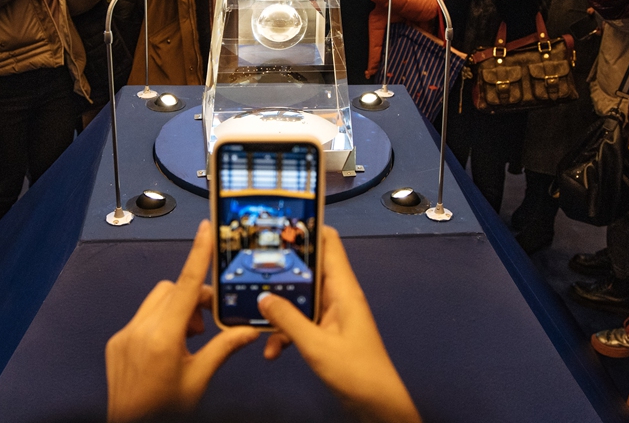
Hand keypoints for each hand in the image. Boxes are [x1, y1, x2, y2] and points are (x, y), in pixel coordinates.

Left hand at [106, 220, 258, 421]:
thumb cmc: (164, 413)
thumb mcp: (199, 380)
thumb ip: (223, 349)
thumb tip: (248, 330)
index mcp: (163, 338)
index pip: (187, 285)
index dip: (198, 254)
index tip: (205, 230)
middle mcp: (139, 331)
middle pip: (172, 290)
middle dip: (193, 298)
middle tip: (206, 324)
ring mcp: (124, 336)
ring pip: (156, 301)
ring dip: (177, 310)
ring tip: (189, 339)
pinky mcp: (116, 343)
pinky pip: (142, 318)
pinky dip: (160, 323)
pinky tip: (169, 348)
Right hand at [260, 227, 420, 422]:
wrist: (377, 405)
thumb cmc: (357, 372)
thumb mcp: (317, 345)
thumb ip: (289, 320)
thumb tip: (263, 298)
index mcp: (343, 290)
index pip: (329, 243)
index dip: (307, 228)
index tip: (278, 224)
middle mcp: (338, 296)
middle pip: (308, 270)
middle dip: (281, 270)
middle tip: (251, 267)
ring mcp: (332, 315)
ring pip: (300, 299)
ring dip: (280, 309)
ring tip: (256, 317)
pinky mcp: (327, 333)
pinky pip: (301, 322)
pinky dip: (286, 332)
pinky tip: (273, 351)